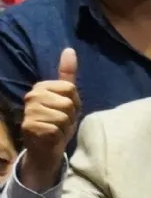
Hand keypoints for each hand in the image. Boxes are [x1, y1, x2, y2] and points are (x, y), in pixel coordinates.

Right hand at [18, 48, 79, 191]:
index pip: (70, 88)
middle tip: (61, 122)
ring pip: (63, 116)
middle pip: (68, 103)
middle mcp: (32, 96)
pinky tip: (50, 137)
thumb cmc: (59, 122)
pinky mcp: (29, 127)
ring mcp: (29, 111)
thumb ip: (68, 75)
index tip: (66, 110)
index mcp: (41, 86)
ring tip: (56, 129)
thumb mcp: (68, 98)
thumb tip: (69, 50)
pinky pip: (56, 129)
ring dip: (64, 127)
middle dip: (70, 116)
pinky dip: (58, 136)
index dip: (74, 103)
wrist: (47, 147)